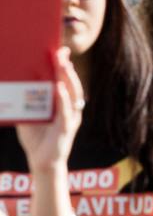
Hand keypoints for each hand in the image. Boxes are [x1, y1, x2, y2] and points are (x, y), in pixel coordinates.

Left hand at [17, 49, 82, 170]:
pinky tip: (60, 89)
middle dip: (66, 68)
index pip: (65, 81)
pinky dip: (64, 99)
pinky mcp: (66, 129)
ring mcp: (70, 118)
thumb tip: (15, 85)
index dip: (64, 66)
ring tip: (63, 65)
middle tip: (60, 53)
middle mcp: (70, 108)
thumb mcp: (28, 116)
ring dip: (68, 78)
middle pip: (71, 83)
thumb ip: (25, 102)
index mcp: (62, 104)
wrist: (41, 164)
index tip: (60, 51)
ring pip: (73, 94)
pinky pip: (66, 111)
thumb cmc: (36, 139)